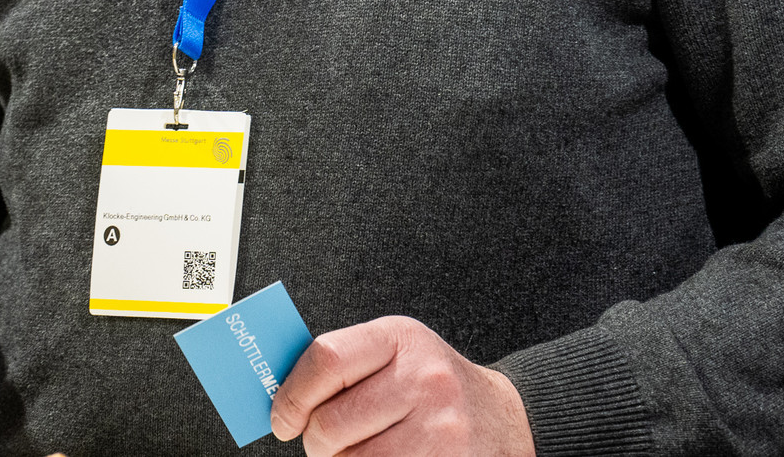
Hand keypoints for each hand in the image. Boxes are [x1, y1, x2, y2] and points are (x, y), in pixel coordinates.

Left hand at [269, 316, 535, 456]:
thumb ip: (342, 366)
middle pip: (332, 422)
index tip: (282, 419)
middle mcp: (424, 379)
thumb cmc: (434, 386)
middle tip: (321, 442)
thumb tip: (279, 395)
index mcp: (400, 338)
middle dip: (316, 440)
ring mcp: (441, 427)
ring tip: (357, 451)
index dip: (292, 396)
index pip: (325, 359)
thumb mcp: (395, 355)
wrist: (503, 419)